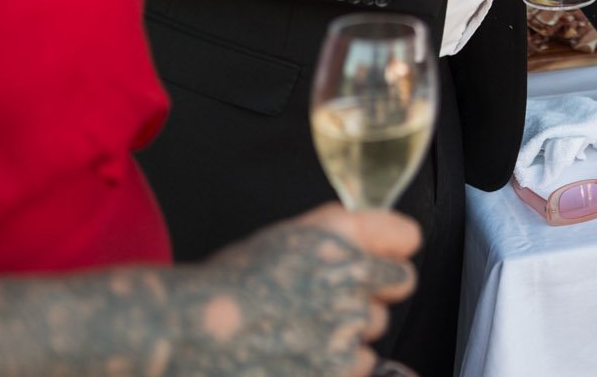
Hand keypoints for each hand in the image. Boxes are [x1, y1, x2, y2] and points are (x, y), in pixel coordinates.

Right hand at [185, 203, 419, 376]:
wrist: (192, 331)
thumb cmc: (229, 283)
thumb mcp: (287, 237)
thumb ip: (337, 235)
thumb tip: (376, 242)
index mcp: (338, 233)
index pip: (405, 237)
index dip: (392, 249)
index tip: (383, 257)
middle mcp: (351, 273)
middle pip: (399, 283)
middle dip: (374, 290)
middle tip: (331, 298)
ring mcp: (348, 323)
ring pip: (376, 325)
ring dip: (353, 328)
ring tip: (304, 329)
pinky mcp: (338, 367)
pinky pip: (362, 363)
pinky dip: (340, 363)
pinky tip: (303, 354)